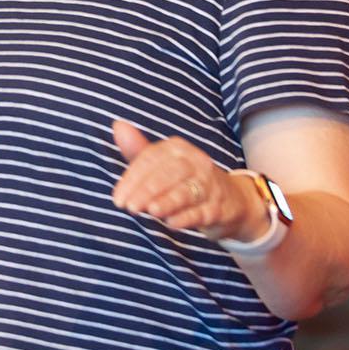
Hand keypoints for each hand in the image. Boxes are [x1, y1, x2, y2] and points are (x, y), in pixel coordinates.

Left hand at [110, 119, 265, 242]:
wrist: (230, 200)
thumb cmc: (185, 180)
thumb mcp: (162, 164)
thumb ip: (138, 150)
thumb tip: (118, 126)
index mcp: (177, 148)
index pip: (151, 159)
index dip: (132, 179)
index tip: (118, 198)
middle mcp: (196, 161)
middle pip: (170, 173)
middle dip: (148, 190)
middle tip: (129, 206)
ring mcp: (210, 184)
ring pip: (187, 191)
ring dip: (168, 201)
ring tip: (151, 211)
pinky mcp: (220, 207)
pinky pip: (203, 211)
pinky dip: (187, 217)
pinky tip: (172, 223)